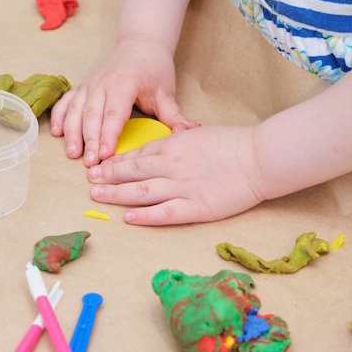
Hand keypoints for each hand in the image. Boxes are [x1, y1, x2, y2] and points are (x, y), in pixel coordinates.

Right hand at [50, 34, 197, 166]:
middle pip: (92, 114)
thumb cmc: (154, 68)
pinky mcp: (81, 86)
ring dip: (72, 132)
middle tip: (90, 164)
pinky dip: (59, 117)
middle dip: (89, 140)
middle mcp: (102, 82)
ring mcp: (89, 84)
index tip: (105, 155)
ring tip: (72, 154)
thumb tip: (190, 133)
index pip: (114, 113)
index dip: (108, 135)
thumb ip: (174, 115)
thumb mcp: (166, 91)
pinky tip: (57, 134)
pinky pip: (66, 102)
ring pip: (76, 110)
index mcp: (124, 83)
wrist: (140, 44)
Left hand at [87, 125, 265, 224]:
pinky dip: (144, 215)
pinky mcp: (196, 207)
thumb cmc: (233, 143)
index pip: (137, 155)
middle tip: (90, 181)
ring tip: (98, 196)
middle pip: (132, 172)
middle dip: (108, 176)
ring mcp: (182, 187)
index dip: (116, 162)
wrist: (260, 157)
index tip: (101, 167)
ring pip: (141, 191)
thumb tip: (157, 148)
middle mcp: (171, 165)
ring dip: (117, 194)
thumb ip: (175, 141)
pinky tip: (128, 217)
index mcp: (173, 145)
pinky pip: (164, 212)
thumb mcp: (197, 134)